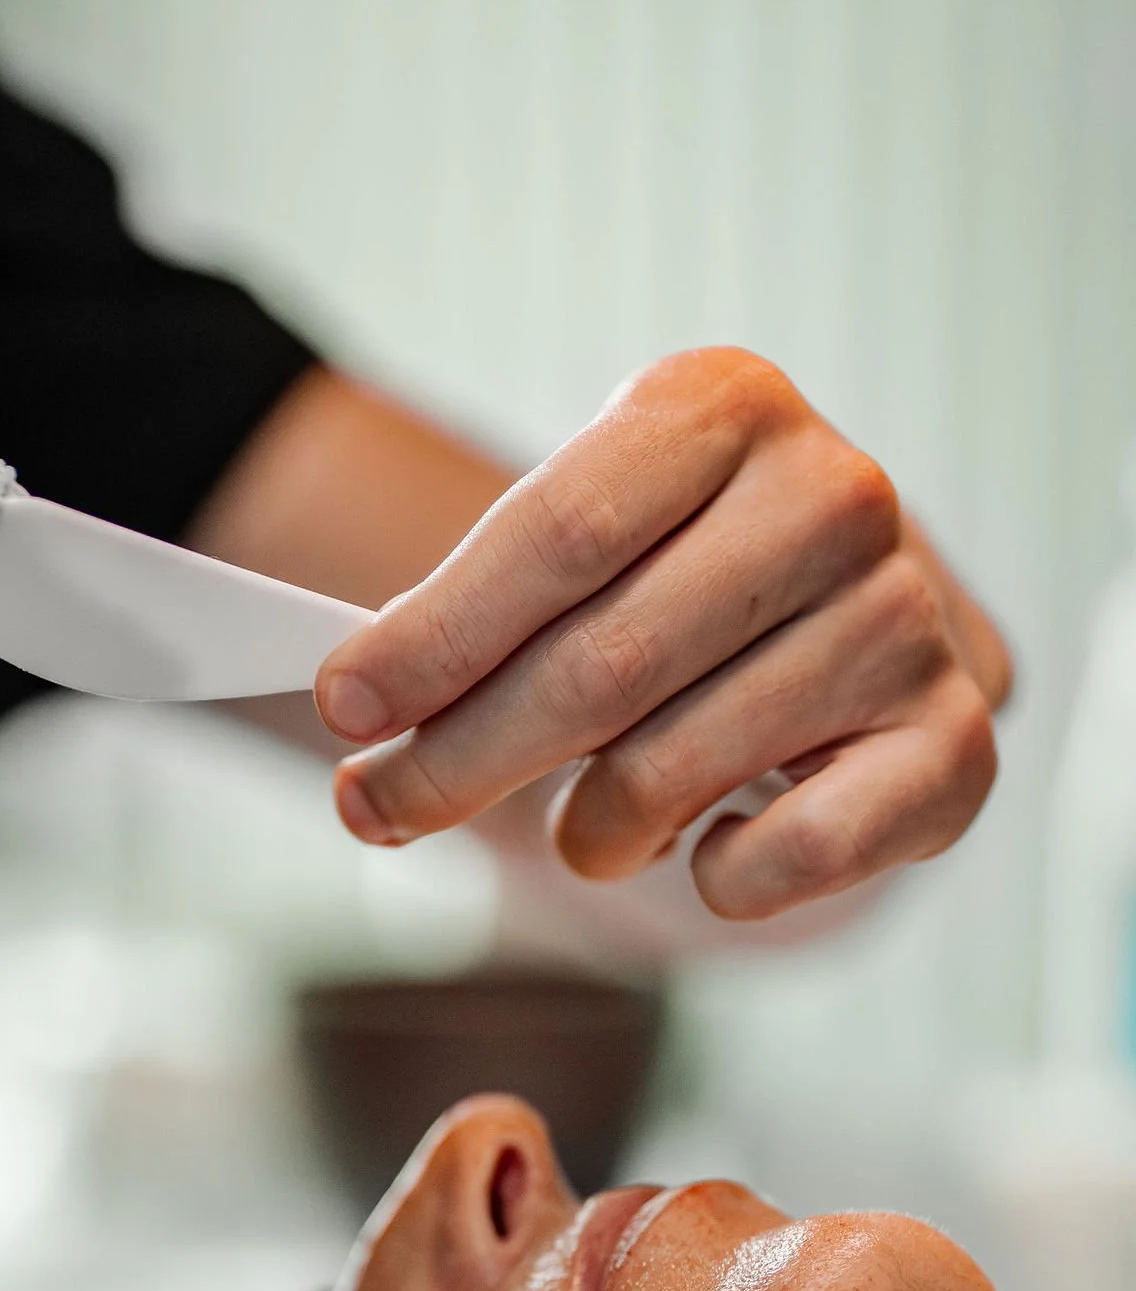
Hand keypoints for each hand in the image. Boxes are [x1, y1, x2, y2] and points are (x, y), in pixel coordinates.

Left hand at [315, 348, 1009, 918]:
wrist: (838, 629)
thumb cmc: (676, 593)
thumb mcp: (581, 555)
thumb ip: (479, 616)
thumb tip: (358, 705)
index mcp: (726, 409)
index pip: (559, 536)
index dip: (435, 637)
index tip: (341, 707)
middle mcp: (834, 497)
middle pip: (600, 667)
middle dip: (460, 760)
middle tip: (377, 812)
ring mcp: (904, 619)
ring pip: (670, 772)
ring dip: (587, 834)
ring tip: (583, 831)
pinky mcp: (950, 745)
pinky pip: (791, 853)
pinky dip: (717, 882)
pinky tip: (707, 851)